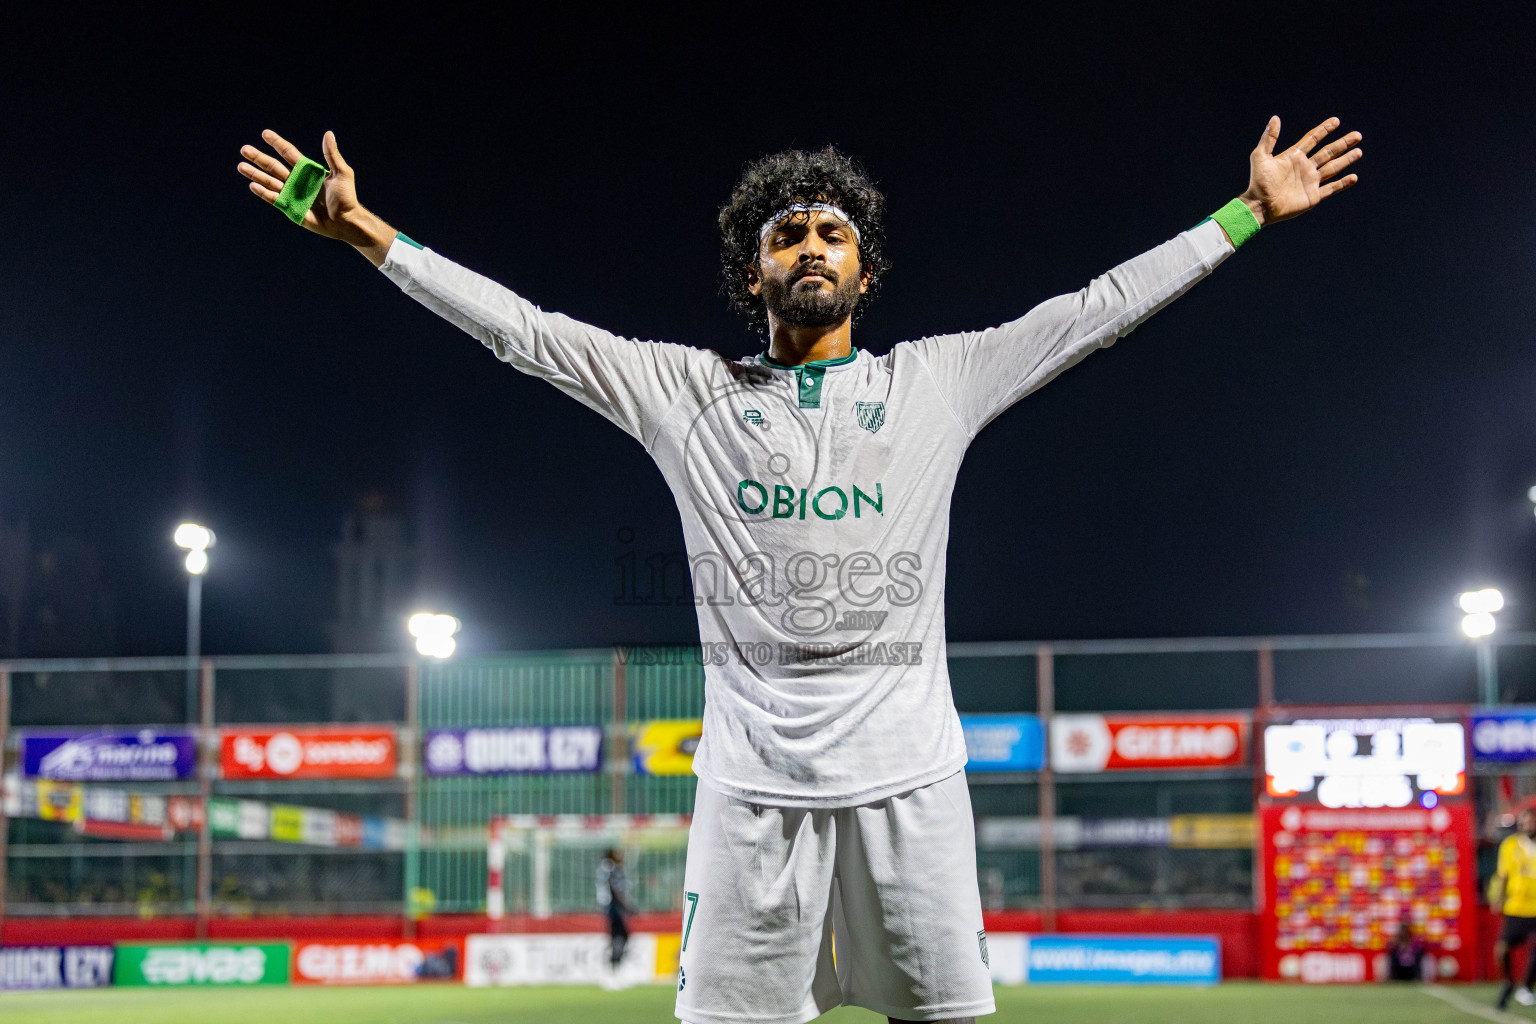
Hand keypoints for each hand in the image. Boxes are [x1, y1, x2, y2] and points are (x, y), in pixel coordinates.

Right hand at [238, 130, 396, 264]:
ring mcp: (292, 194)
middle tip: (244, 149)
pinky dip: (263, 193)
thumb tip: (328, 133)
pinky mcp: (290, 208)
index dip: (277, 143)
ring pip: (269, 181)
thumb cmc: (346, 198)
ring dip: (255, 174)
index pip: (288, 153)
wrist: (346, 221)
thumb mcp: (341, 173)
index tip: (265, 133)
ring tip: (240, 165)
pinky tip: (252, 186)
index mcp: (307, 170)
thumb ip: (332, 155)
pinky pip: (273, 199)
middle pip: (273, 166)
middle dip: (259, 158)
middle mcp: (297, 180)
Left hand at [1239, 116, 1361, 225]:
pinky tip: (1353, 177)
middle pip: (1328, 152)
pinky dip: (1342, 183)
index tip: (1336, 121)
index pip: (1313, 139)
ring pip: (1333, 168)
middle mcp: (1305, 167)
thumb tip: (1275, 118)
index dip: (1324, 130)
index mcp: (1294, 157)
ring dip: (1346, 159)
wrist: (1259, 206)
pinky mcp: (1313, 196)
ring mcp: (1310, 182)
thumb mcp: (1260, 157)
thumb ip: (1269, 138)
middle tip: (1357, 135)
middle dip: (1342, 143)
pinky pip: (1331, 188)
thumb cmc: (1258, 182)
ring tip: (1359, 151)